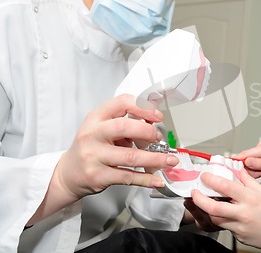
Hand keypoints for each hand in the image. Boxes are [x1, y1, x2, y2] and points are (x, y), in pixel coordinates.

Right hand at [57, 94, 178, 199]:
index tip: (157, 116)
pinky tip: (157, 179)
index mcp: (95, 118)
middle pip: (125, 127)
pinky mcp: (98, 176)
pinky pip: (128, 177)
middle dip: (148, 132)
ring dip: (156, 159)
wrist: (67, 174)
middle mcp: (92, 135)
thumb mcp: (101, 128)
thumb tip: (154, 125)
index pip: (121, 103)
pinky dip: (146, 179)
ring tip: (170, 160)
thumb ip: (124, 123)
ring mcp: (94, 156)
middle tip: (159, 138)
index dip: (143, 107)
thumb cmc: (90, 147)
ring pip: (131, 156)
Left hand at [190, 169, 260, 249]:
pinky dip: (224, 219)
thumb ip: (249, 182)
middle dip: (199, 199)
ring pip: (217, 219)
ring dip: (209, 211)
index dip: (211, 180)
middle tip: (194, 192)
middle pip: (213, 207)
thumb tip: (239, 171)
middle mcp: (244, 213)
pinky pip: (227, 227)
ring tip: (206, 202)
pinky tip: (226, 214)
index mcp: (251, 199)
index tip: (205, 176)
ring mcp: (241, 227)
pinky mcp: (240, 237)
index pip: (225, 187)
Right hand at [235, 140, 260, 178]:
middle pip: (245, 162)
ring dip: (257, 172)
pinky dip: (260, 171)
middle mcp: (260, 148)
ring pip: (250, 165)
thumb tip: (246, 162)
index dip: (233, 163)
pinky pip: (256, 166)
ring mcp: (260, 152)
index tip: (226, 171)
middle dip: (251, 172)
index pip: (242, 155)